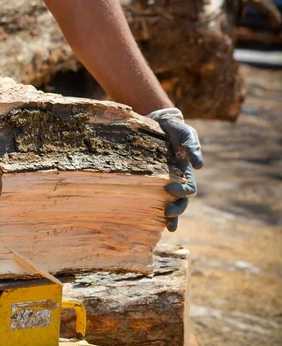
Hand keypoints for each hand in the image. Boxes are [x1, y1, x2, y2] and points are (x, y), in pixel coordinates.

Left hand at [147, 108, 202, 231]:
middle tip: (166, 213)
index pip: (188, 190)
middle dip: (175, 210)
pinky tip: (145, 217)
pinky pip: (150, 195)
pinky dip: (150, 207)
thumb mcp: (186, 133)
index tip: (168, 188)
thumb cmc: (175, 128)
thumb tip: (199, 166)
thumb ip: (193, 146)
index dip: (181, 192)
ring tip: (162, 223)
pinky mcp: (149, 178)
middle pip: (180, 202)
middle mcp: (175, 180)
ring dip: (167, 215)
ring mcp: (161, 180)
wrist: (159, 121)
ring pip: (167, 203)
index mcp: (185, 173)